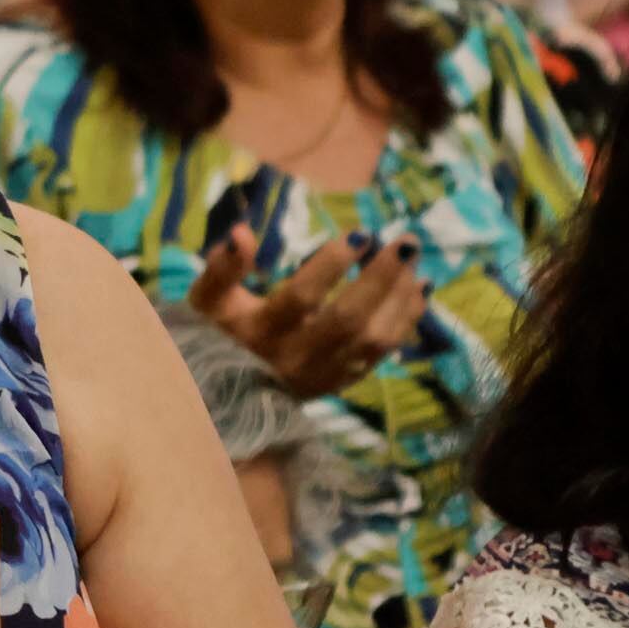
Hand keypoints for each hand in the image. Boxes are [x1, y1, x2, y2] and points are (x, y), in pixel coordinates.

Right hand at [189, 226, 428, 399]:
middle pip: (349, 319)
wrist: (229, 395)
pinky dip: (407, 319)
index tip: (359, 234)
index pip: (301, 298)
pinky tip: (420, 288)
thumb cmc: (220, 333)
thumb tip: (241, 233)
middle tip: (406, 240)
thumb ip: (222, 267)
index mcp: (263, 332)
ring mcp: (326, 372)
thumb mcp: (208, 299)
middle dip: (382, 278)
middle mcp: (298, 356)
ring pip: (374, 338)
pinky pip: (384, 352)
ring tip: (413, 259)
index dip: (331, 266)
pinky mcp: (346, 379)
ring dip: (400, 297)